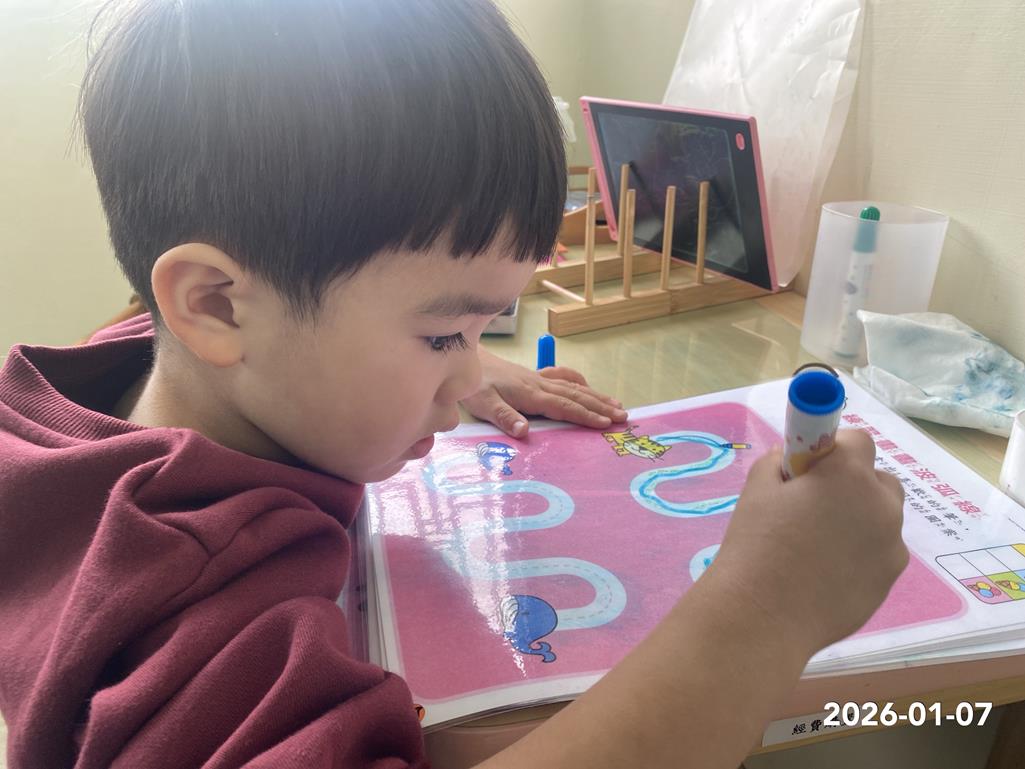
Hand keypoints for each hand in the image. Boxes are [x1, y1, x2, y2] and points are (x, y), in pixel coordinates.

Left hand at [462, 346, 627, 437]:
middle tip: (623, 417)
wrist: (467, 359)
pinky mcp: (535, 376)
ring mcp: (539, 379)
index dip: (586, 416)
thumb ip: (505, 418)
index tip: (606, 424)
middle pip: (576, 396)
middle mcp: (540, 385)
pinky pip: (563, 377)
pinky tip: (587, 386)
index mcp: (531, 395)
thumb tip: (525, 431)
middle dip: (601, 407)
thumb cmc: (475, 386)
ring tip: (617, 405)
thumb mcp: (485, 405)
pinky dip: (578, 382)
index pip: (564, 407)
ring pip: (574, 386)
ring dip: (596, 396)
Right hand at [710, 429, 907, 655]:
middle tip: (815, 506)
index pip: (858, 441)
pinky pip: (880, 553)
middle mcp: (881, 506)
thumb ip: (777, 464)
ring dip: (860, 520)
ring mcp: (891, 546)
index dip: (835, 448)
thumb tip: (789, 458)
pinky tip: (827, 573)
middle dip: (853, 484)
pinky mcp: (890, 581)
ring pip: (882, 519)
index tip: (810, 466)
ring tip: (821, 545)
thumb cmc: (756, 545)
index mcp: (848, 475)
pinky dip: (861, 554)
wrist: (763, 615)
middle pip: (879, 480)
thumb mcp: (757, 491)